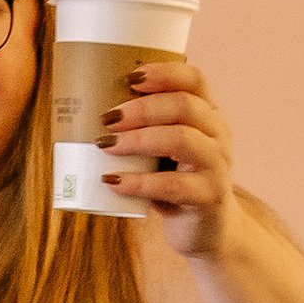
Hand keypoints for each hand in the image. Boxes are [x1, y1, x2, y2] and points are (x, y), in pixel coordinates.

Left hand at [104, 61, 234, 255]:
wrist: (206, 230)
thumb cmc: (174, 182)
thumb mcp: (164, 151)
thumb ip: (143, 130)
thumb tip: (84, 113)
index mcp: (208, 115)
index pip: (195, 80)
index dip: (164, 72)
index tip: (129, 77)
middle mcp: (218, 134)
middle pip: (185, 106)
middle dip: (142, 108)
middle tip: (107, 118)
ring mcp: (217, 166)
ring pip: (182, 140)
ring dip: (138, 139)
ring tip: (105, 146)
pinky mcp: (208, 197)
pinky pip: (173, 186)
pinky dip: (139, 182)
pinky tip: (114, 181)